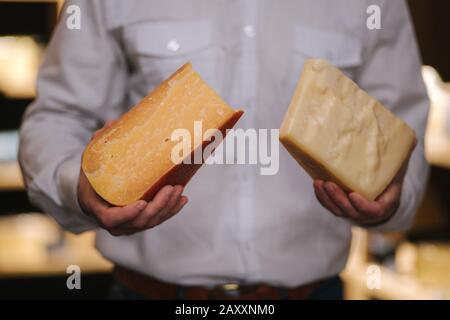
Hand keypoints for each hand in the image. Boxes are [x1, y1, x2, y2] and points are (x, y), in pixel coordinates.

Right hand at [77, 121, 187, 235]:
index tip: (142, 203)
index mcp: (99, 209)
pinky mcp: (142, 222)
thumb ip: (99, 145)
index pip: (112, 219)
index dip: (128, 214)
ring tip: (179, 189)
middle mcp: (116, 223)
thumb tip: (111, 123)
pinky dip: (171, 210)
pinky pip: (158, 219)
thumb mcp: (91, 162)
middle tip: (170, 187)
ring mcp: (130, 225)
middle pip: (140, 221)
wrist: (95, 196)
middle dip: (158, 206)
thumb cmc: (93, 178)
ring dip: (168, 207)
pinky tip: (182, 199)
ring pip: (152, 221)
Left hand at [313, 140, 415, 225]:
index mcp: (385, 203)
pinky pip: (330, 207)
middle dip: (338, 199)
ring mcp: (353, 212)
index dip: (363, 205)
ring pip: (338, 211)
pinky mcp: (341, 208)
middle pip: (351, 211)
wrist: (381, 194)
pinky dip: (322, 199)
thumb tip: (413, 137)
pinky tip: (316, 185)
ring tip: (319, 183)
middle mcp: (368, 212)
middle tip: (329, 184)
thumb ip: (403, 154)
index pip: (374, 210)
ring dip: (327, 199)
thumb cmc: (390, 179)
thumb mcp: (398, 168)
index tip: (353, 194)